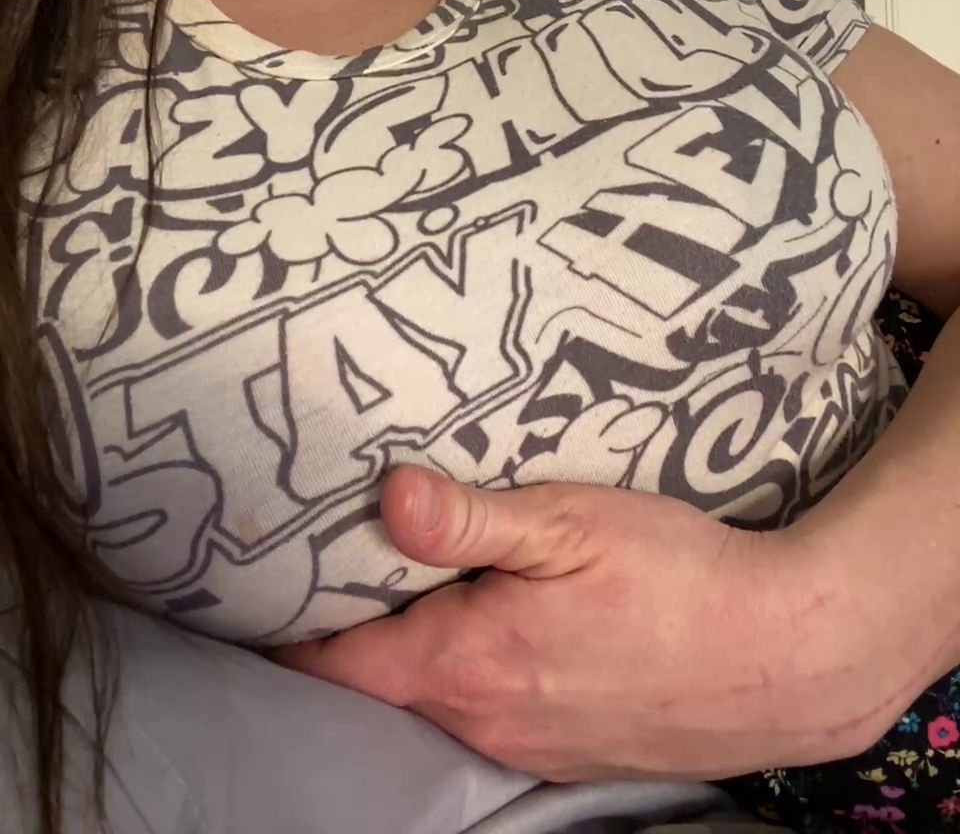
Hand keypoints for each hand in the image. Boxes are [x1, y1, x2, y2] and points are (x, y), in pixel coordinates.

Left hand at [273, 468, 883, 781]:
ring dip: (423, 647)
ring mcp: (529, 748)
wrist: (789, 654)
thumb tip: (384, 496)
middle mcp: (484, 721)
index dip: (294, 620)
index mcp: (466, 662)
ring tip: (428, 580)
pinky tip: (513, 625)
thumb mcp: (570, 525)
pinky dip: (478, 673)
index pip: (335, 661)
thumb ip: (469, 521)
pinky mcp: (571, 751)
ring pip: (440, 697)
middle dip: (358, 624)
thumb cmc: (678, 579)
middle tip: (349, 551)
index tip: (273, 573)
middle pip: (383, 681)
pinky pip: (494, 713)